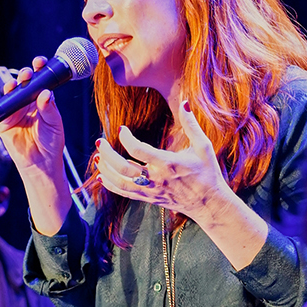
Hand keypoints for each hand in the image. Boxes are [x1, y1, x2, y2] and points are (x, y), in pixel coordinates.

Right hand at [0, 58, 66, 180]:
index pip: (40, 81)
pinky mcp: (5, 122)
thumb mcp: (55, 124)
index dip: (39, 70)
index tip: (40, 62)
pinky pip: (3, 109)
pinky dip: (5, 101)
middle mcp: (29, 104)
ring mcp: (16, 112)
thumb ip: (49, 108)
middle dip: (25, 74)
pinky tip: (11, 95)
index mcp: (43, 101)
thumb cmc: (52, 144)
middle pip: (25, 84)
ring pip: (12, 93)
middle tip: (28, 72)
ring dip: (13, 85)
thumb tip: (45, 93)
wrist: (42, 164)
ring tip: (19, 83)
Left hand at [97, 100, 228, 222]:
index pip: (139, 150)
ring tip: (97, 157)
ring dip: (105, 170)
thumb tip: (185, 102)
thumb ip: (191, 124)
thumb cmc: (207, 173)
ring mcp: (151, 191)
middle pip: (123, 168)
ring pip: (121, 183)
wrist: (209, 203)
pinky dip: (111, 185)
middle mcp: (157, 179)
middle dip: (108, 155)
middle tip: (99, 142)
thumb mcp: (203, 146)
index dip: (126, 138)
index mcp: (168, 163)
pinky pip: (125, 193)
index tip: (121, 129)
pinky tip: (102, 176)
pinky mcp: (149, 198)